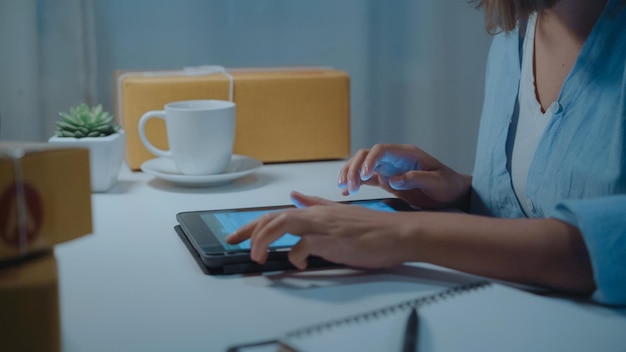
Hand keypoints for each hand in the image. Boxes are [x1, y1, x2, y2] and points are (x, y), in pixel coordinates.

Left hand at [226, 191, 409, 268]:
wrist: (397, 233)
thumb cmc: (373, 228)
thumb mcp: (339, 212)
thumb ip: (316, 204)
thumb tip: (296, 197)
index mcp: (316, 210)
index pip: (277, 214)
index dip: (253, 224)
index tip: (237, 234)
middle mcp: (315, 215)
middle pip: (272, 217)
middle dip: (248, 230)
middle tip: (232, 242)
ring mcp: (321, 226)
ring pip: (280, 225)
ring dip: (263, 241)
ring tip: (256, 257)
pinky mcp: (329, 240)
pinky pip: (301, 248)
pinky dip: (295, 258)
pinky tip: (300, 264)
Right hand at [337, 144, 470, 208]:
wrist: (453, 194)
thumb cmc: (448, 186)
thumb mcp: (437, 182)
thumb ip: (416, 179)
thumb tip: (393, 180)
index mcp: (406, 154)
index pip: (381, 150)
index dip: (369, 160)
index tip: (363, 175)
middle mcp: (394, 159)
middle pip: (366, 156)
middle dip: (354, 168)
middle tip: (350, 186)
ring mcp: (389, 169)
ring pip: (362, 166)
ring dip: (350, 174)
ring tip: (344, 188)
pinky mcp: (387, 181)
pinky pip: (367, 180)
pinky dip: (355, 184)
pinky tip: (345, 193)